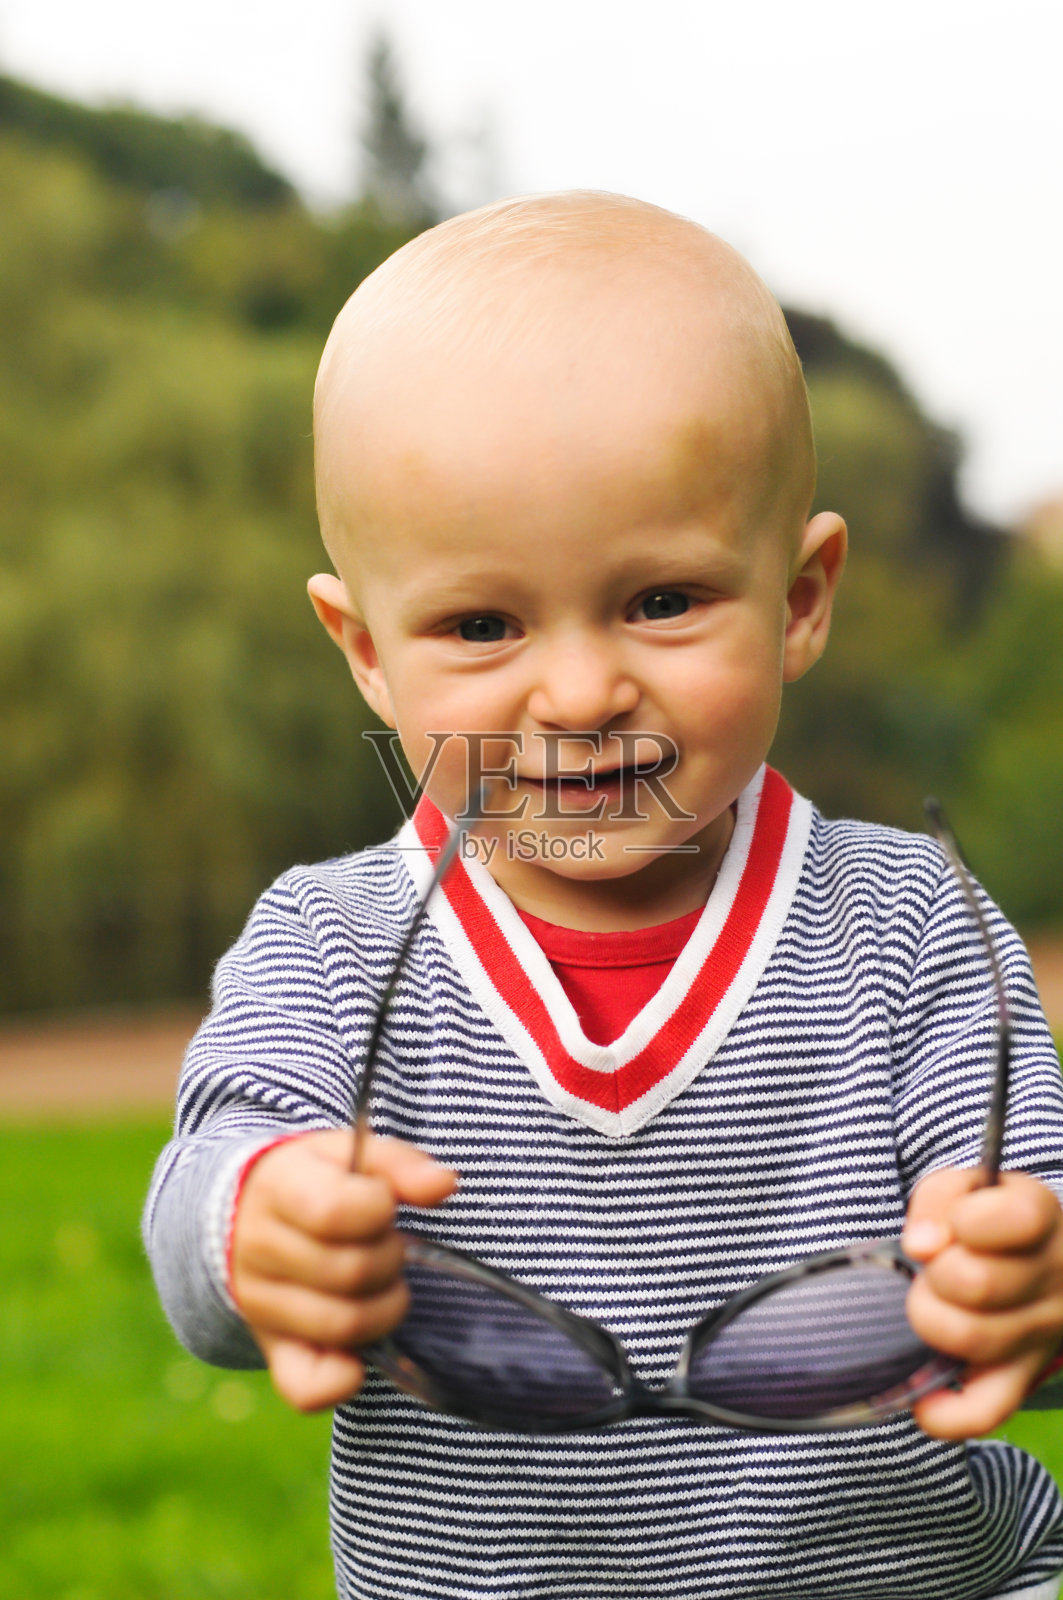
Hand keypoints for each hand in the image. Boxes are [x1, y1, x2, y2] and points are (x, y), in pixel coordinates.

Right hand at [229, 1128, 457, 1412]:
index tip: (380, 1204)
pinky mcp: (271, 1348)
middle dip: (390, 1258)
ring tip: (379, 1283)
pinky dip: (342, 1380)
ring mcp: (260, 1304)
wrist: (246, 1213)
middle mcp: (259, 1249)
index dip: (378, 1209)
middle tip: (386, 1245)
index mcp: (278, 1189)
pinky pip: (305, 1387)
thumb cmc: (315, 1179)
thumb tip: (444, 1184)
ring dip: (385, 1307)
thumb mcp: (349, 1154)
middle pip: (350, 1272)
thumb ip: (399, 1163)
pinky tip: (359, 1355)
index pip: (337, 1212)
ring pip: (343, 1325)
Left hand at [902, 1168, 1062, 1437]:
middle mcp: (1056, 1281)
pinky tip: (923, 1398)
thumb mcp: (966, 1187)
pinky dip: (945, 1412)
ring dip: (931, 1317)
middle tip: (938, 1266)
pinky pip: (986, 1411)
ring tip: (937, 1301)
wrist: (1031, 1252)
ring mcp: (1043, 1335)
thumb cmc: (986, 1215)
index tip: (957, 1222)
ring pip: (972, 1339)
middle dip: (936, 1270)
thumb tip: (922, 1246)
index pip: (1013, 1221)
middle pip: (977, 1284)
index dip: (963, 1220)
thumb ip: (939, 1200)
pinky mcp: (1022, 1376)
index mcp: (1044, 1219)